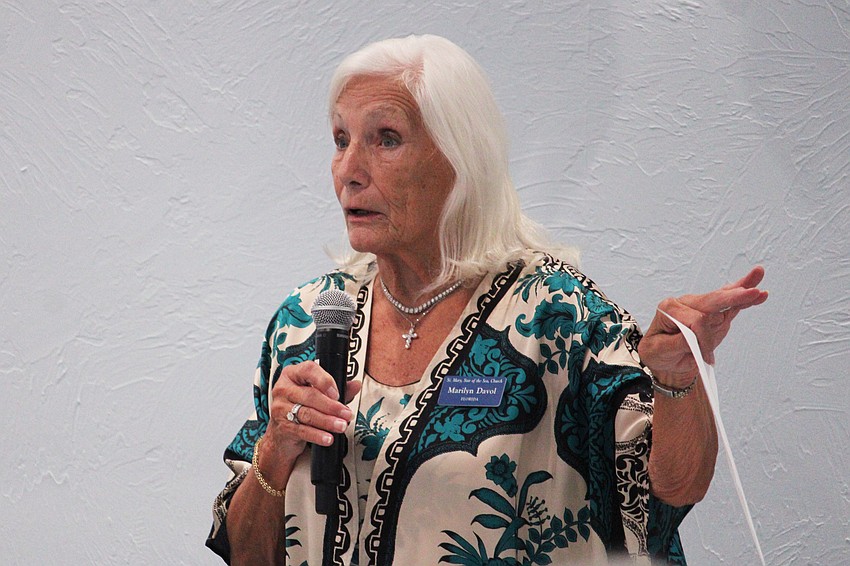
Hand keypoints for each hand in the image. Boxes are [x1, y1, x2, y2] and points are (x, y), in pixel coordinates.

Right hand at [259, 361, 360, 483]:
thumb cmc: (301, 405)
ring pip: (307, 414)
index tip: (337, 393)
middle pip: (310, 395)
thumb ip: (337, 389)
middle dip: (331, 406)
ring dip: (327, 421)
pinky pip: (302, 430)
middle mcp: (284, 388)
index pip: (308, 370)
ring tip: (341, 426)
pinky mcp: (282, 426)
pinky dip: (317, 435)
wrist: (282, 431)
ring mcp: (280, 408)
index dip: (325, 381)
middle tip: (346, 414)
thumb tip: (355, 385)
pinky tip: (328, 438)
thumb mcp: (318, 393)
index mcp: (293, 374)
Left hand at [638, 266, 767, 387]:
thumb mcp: (659, 350)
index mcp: (670, 309)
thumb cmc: (658, 351)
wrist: (661, 356)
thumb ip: (676, 343)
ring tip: (758, 275)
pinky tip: (760, 293)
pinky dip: (744, 300)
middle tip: (750, 293)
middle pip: (712, 299)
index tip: (705, 357)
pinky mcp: (714, 314)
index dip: (704, 340)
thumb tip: (693, 337)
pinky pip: (730, 305)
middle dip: (731, 297)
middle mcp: (686, 303)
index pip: (696, 320)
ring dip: (743, 289)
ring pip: (724, 297)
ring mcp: (701, 307)